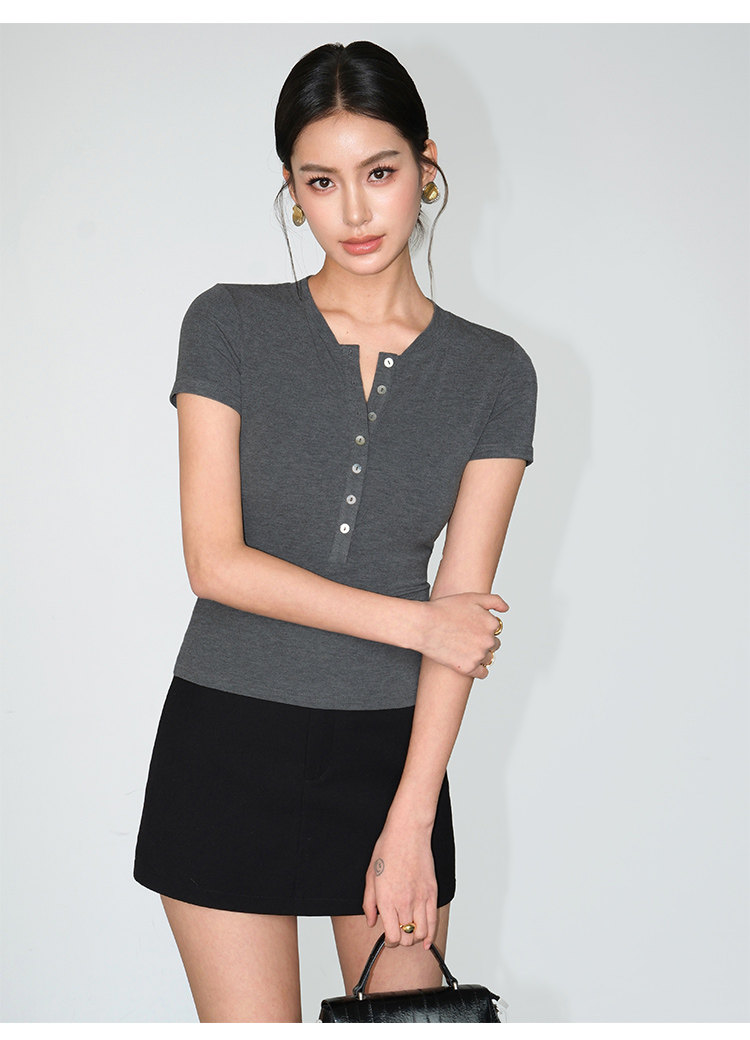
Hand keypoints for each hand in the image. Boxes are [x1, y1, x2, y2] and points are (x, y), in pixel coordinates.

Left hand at [362, 822, 438, 950]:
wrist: (408, 832)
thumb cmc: (388, 849)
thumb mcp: (370, 876)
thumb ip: (369, 903)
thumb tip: (371, 920)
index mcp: (387, 900)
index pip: (393, 937)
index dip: (389, 942)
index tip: (388, 938)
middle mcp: (405, 902)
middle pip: (407, 937)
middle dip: (401, 940)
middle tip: (397, 933)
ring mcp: (421, 898)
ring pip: (421, 933)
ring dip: (414, 938)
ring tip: (409, 933)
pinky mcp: (432, 893)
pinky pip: (433, 921)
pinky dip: (430, 934)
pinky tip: (425, 939)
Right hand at [416, 592, 506, 677]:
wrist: (423, 625)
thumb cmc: (444, 609)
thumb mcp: (471, 597)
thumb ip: (494, 601)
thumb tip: (506, 609)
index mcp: (491, 623)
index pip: (495, 629)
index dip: (482, 627)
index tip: (470, 626)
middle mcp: (488, 640)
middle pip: (494, 644)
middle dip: (482, 641)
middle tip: (465, 637)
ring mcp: (479, 655)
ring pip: (488, 658)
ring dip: (480, 655)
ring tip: (463, 648)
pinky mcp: (469, 668)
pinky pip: (483, 673)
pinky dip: (478, 669)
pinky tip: (467, 662)